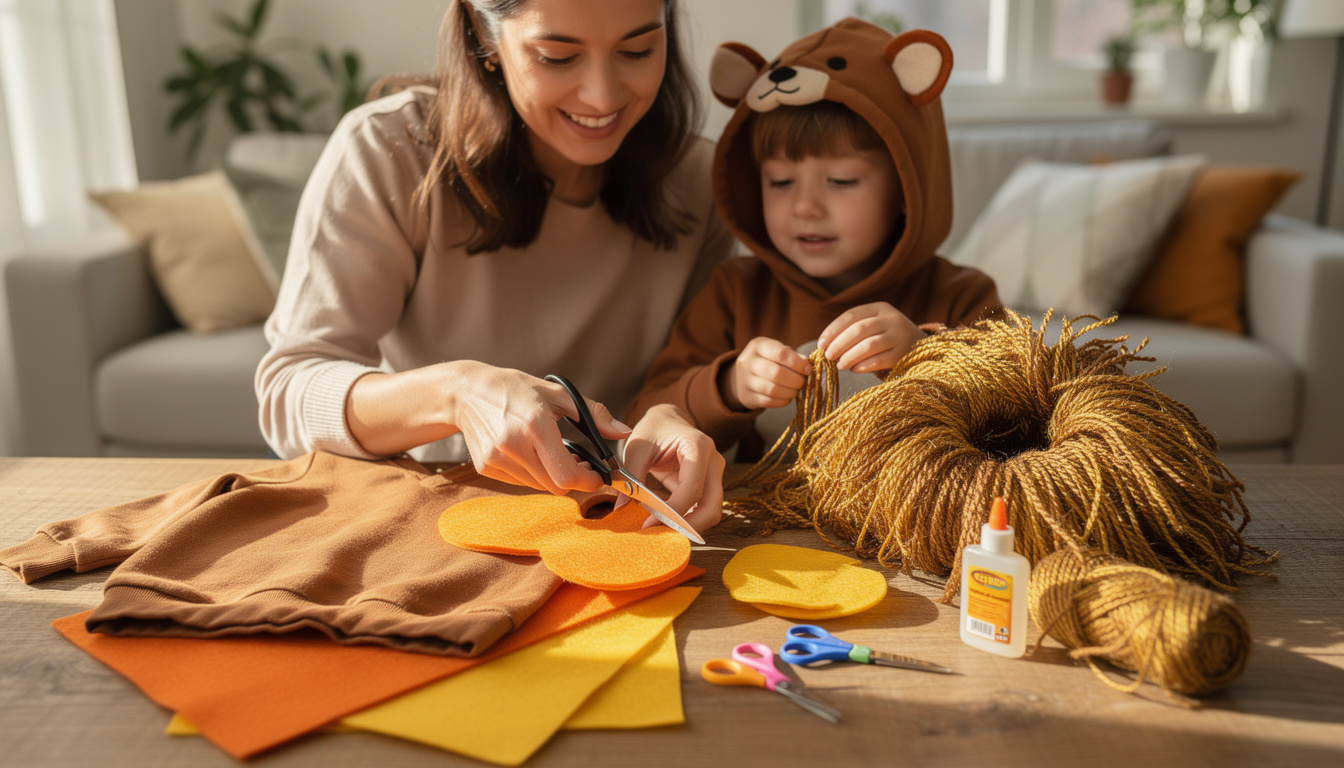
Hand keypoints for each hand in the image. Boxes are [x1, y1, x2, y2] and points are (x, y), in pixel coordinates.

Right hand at [447, 363, 631, 494]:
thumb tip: (623, 431)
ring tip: (554, 454)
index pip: (567, 475)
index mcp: (535, 425)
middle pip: (556, 486)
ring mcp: (497, 459)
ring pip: (539, 486)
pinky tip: (531, 453)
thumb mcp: (557, 393)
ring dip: (553, 476)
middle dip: (574, 479)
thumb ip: (593, 413)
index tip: (597, 473)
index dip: (588, 480)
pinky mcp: (486, 468)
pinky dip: (533, 473)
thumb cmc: (515, 388)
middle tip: (580, 462)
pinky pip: (521, 482)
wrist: (467, 392)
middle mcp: (514, 446)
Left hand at [621, 404, 724, 533]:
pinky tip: (664, 524)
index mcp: (698, 447)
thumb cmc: (654, 430)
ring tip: (659, 531)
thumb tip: (621, 508)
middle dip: (686, 526)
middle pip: (711, 507)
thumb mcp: (637, 447)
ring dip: (687, 526)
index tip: (648, 524)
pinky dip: (686, 520)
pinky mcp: (709, 486)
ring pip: (711, 513)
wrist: (668, 421)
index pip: (692, 489)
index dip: (671, 512)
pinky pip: (702, 510)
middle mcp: (713, 461)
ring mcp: (715, 475)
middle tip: (657, 534)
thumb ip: (630, 476)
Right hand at [724, 336, 812, 410]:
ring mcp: (745, 381)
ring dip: (790, 392)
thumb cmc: (766, 361)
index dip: (798, 363)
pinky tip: (787, 397)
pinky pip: (769, 402)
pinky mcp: (747, 397)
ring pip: (773, 390)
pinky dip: (783, 401)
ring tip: (796, 390)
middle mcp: (748, 362)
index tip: (808, 369)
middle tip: (803, 382)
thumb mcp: (775, 351)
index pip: (780, 353)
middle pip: (777, 373)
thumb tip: (807, 367)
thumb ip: (792, 356)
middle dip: (796, 380)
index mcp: (758, 346)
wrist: (741, 376)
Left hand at [818, 302, 922, 372]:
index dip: (833, 330)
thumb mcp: (874, 327)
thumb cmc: (887, 340)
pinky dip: (863, 365)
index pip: (851, 315)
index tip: (821, 345)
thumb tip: (825, 347)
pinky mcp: (905, 354)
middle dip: (839, 344)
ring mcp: (900, 335)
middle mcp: (892, 318)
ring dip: (850, 356)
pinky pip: (880, 360)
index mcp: (880, 308)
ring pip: (869, 345)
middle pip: (859, 329)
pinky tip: (854, 369)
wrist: (922, 349)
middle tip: (828, 356)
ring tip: (840, 365)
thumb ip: (853, 331)